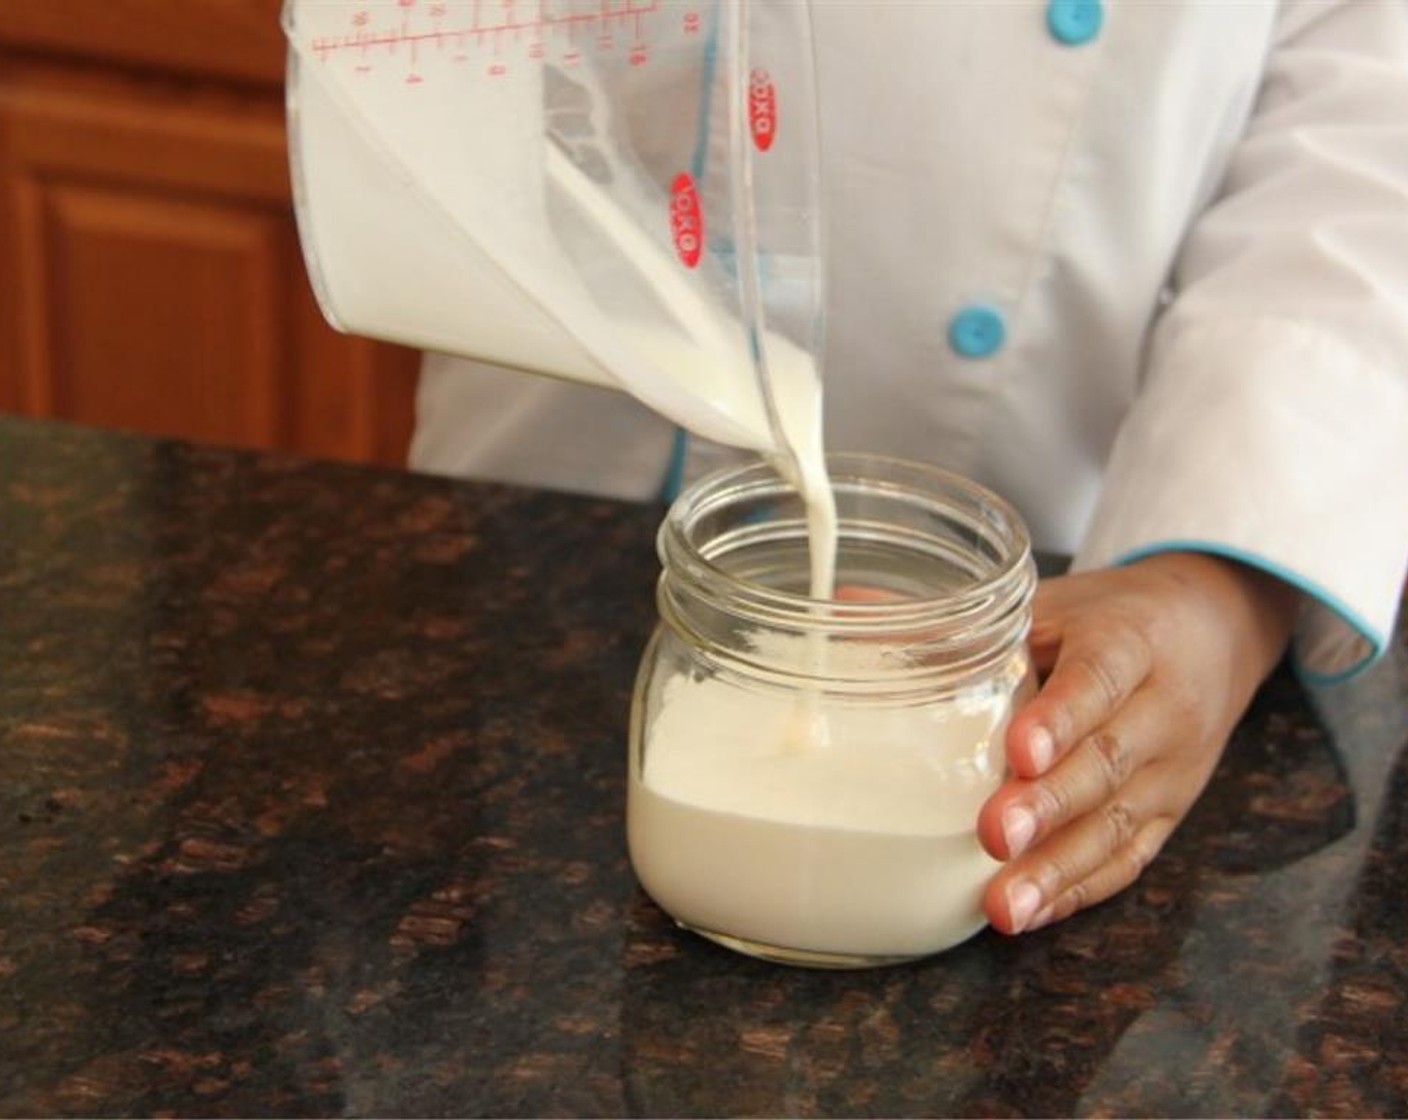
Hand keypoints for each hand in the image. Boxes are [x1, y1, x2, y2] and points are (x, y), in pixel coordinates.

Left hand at [977, 551, 1299, 933]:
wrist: (1214, 633)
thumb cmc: (1111, 619)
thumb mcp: (1054, 603)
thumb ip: (972, 621)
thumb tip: (852, 607)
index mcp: (1131, 641)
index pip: (1098, 679)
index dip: (1060, 718)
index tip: (1019, 752)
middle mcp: (1163, 708)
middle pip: (1109, 761)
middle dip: (1051, 806)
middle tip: (996, 836)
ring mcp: (1173, 769)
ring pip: (1120, 824)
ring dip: (1060, 869)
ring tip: (1005, 906)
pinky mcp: (1172, 814)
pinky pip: (1130, 859)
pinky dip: (1081, 890)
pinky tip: (1034, 912)